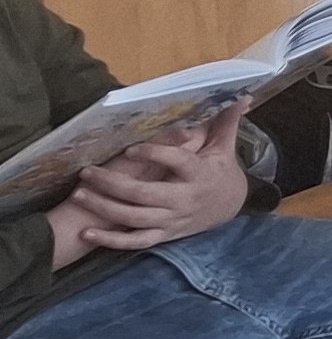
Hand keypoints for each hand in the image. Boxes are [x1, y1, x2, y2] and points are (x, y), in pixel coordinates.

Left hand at [58, 112, 247, 254]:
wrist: (229, 208)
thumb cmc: (221, 172)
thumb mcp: (224, 147)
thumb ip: (226, 122)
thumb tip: (242, 96)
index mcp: (199, 174)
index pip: (177, 163)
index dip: (155, 155)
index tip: (131, 149)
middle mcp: (184, 199)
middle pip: (145, 194)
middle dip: (113, 184)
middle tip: (87, 172)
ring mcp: (172, 220)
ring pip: (135, 218)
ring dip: (105, 208)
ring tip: (81, 195)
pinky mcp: (164, 236)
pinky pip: (135, 242)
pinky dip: (111, 240)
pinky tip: (88, 233)